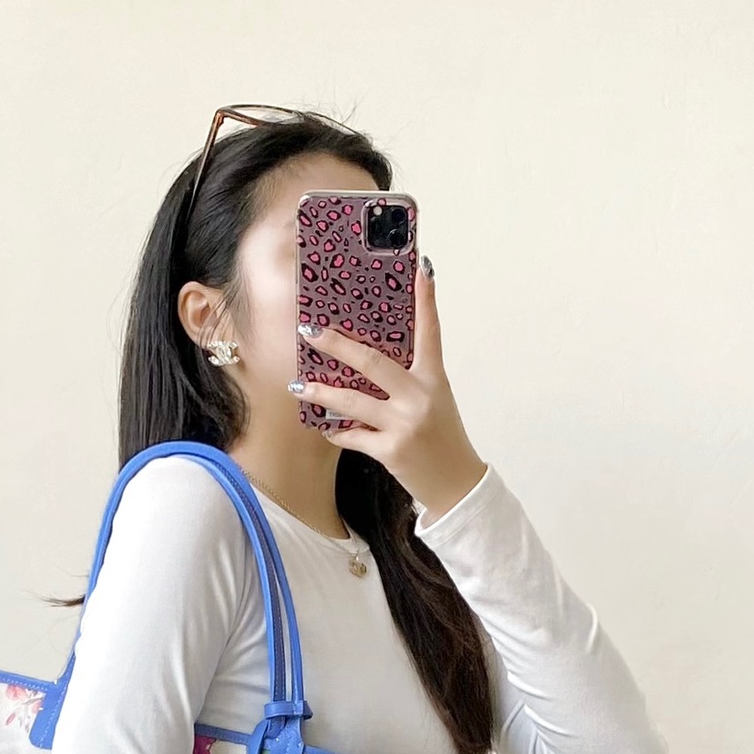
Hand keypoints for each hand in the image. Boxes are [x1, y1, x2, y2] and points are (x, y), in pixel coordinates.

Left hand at [289, 255, 488, 516]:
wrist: (456, 484)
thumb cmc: (442, 437)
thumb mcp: (435, 400)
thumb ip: (409, 379)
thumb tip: (366, 360)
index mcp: (434, 379)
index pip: (431, 332)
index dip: (426, 301)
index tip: (421, 270)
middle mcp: (419, 397)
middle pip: (372, 362)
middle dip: (337, 345)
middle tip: (310, 330)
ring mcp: (404, 424)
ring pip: (352, 401)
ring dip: (321, 392)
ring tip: (298, 385)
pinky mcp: (391, 451)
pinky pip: (352, 436)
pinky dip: (335, 431)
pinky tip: (322, 427)